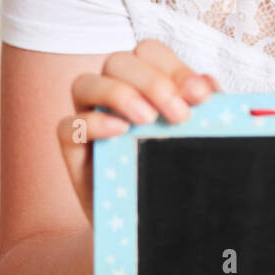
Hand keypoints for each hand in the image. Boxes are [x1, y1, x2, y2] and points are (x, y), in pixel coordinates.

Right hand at [57, 38, 219, 223]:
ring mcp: (88, 119)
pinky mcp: (73, 152)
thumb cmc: (175, 170)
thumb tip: (208, 83)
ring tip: (148, 120)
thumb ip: (206, 109)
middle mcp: (111, 93)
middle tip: (180, 116)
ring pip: (84, 83)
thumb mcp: (197, 137)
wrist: (153, 222)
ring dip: (119, 94)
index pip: (149, 52)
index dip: (175, 67)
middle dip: (152, 82)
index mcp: (142, 82)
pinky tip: (121, 132)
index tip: (202, 97)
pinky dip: (93, 123)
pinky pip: (67, 126)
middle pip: (117, 61)